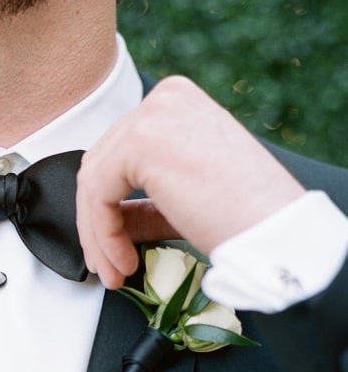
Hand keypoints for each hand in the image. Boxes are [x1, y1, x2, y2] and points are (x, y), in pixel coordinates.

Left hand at [76, 76, 304, 287]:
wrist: (278, 234)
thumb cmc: (248, 220)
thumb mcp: (184, 202)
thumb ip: (146, 204)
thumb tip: (114, 222)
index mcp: (179, 103)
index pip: (120, 154)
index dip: (108, 207)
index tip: (113, 249)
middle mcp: (165, 98)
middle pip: (101, 164)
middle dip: (97, 223)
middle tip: (106, 266)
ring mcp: (152, 115)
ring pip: (93, 182)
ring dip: (98, 235)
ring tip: (114, 273)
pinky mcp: (140, 141)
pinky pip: (98, 195)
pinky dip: (103, 235)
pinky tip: (124, 262)